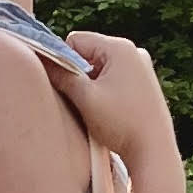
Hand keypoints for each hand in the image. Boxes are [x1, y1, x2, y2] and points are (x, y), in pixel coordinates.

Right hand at [42, 31, 178, 174]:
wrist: (154, 151)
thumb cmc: (121, 124)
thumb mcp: (84, 98)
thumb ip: (60, 75)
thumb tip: (38, 58)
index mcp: (120, 47)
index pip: (75, 40)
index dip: (63, 62)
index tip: (66, 87)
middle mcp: (134, 51)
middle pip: (88, 54)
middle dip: (78, 75)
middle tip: (81, 101)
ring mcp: (142, 68)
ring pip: (100, 68)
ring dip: (91, 86)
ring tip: (97, 110)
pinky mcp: (145, 84)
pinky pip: (114, 79)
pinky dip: (105, 92)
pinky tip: (109, 113)